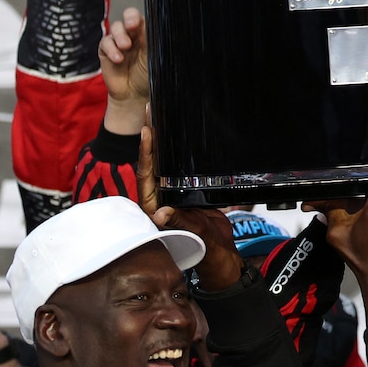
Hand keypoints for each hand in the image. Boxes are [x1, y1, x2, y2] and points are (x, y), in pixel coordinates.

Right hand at [99, 7, 151, 134]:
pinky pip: (105, 42)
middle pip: (129, 16)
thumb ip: (154, 45)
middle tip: (132, 26)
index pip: (145, 19)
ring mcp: (119, 41)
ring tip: (125, 47)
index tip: (141, 23)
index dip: (142, 17)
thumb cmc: (148, 78)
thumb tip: (159, 30)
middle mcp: (133, 35)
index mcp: (147, 35)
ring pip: (116, 27)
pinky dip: (111, 49)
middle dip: (130, 18)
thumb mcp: (154, 61)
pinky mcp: (106, 50)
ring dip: (120, 35)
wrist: (134, 96)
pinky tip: (118, 59)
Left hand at [136, 120, 242, 290]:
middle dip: (150, 138)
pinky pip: (177, 168)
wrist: (221, 255)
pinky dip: (177, 152)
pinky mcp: (185, 192)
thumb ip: (178, 222)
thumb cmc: (206, 249)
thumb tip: (160, 213)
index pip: (146, 174)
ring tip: (161, 117)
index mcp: (154, 207)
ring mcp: (172, 194)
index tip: (147, 131)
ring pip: (163, 164)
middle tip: (150, 111)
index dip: (146, 152)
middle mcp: (159, 198)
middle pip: (151, 163)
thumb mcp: (193, 233)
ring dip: (162, 142)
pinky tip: (180, 138)